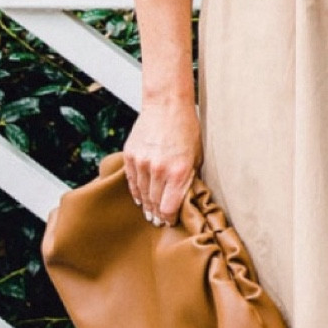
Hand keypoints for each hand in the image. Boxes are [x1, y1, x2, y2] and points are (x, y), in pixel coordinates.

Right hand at [123, 97, 201, 225]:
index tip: (170, 223)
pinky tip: (140, 199)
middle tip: (158, 222)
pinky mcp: (130, 156)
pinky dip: (136, 192)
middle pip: (154, 203)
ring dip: (146, 206)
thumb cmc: (187, 129)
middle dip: (157, 215)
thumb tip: (184, 200)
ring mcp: (142, 163)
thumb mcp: (197, 156)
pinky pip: (132, 181)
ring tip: (149, 214)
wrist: (166, 105)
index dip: (169, 219)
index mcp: (178, 172)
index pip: (169, 208)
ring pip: (142, 194)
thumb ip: (189, 178)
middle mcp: (158, 170)